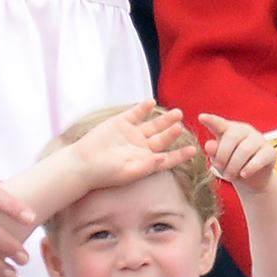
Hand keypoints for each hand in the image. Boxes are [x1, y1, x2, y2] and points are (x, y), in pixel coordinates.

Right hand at [69, 101, 196, 191]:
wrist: (83, 163)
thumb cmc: (105, 173)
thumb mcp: (128, 172)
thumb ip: (147, 166)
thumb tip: (164, 156)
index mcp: (146, 161)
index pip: (168, 158)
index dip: (180, 154)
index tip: (193, 150)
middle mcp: (142, 146)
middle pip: (162, 138)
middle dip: (172, 132)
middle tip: (181, 123)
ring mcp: (132, 133)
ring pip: (153, 124)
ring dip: (164, 119)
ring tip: (177, 113)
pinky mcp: (120, 122)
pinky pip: (135, 113)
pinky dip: (143, 108)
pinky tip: (151, 103)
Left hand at [199, 113, 275, 190]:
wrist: (252, 180)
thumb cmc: (231, 165)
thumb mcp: (220, 160)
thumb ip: (214, 152)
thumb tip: (208, 145)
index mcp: (229, 129)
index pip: (219, 123)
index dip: (211, 120)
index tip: (201, 117)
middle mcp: (245, 130)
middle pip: (231, 138)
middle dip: (222, 155)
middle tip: (217, 168)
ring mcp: (259, 139)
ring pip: (244, 150)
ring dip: (234, 165)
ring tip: (228, 176)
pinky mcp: (270, 152)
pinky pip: (259, 158)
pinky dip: (249, 168)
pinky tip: (243, 175)